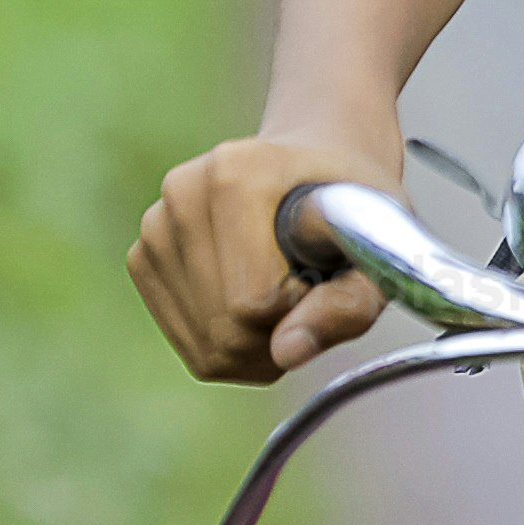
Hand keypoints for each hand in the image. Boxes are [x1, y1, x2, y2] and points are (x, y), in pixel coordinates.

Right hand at [128, 123, 408, 382]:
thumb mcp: (381, 247)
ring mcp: (155, 225)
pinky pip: (190, 342)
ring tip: (282, 286)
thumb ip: (346, 304)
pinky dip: (230, 340)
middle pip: (223, 329)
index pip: (251, 302)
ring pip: (207, 344)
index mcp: (238, 172)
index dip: (300, 306)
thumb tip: (286, 353)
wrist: (313, 171)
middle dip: (279, 331)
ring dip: (257, 340)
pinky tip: (252, 299)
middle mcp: (182, 192)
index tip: (322, 270)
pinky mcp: (142, 257)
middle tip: (308, 284)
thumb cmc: (354, 206)